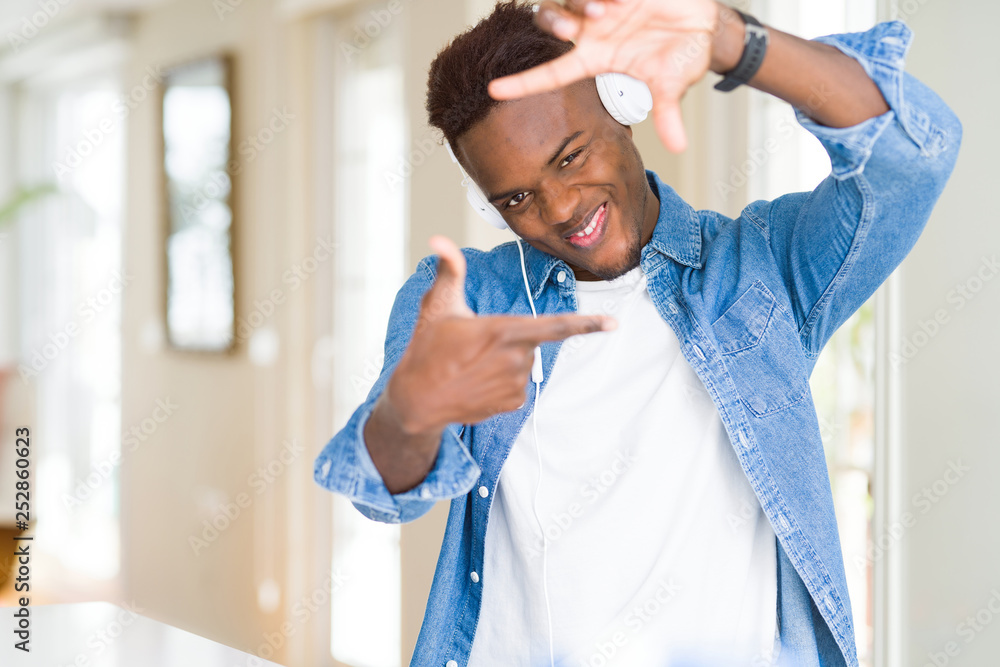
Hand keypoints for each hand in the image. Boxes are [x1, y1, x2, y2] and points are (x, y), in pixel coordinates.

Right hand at [386, 235, 616, 432]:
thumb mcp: (437, 305)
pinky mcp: (513, 403)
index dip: (586, 324)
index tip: (612, 324)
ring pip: (525, 362)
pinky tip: (478, 382)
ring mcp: (516, 384)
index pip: (554, 327)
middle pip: (531, 340)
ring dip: (505, 360)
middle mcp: (516, 359)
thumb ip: (448, 270)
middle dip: (509, 338)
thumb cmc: (426, 349)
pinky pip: (518, 384)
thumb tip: (439, 239)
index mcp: (503, 331)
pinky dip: (503, 381)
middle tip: (474, 346)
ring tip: (472, 365)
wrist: (416, 400)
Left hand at [487, 0, 731, 151]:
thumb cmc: (682, 54)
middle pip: (550, 24)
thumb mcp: (674, 83)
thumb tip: (677, 147)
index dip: (522, 83)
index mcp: (598, 57)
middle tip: (579, 25)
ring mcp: (602, 5)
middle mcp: (592, 30)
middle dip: (554, 23)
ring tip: (609, 6)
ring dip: (579, 1)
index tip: (493, 90)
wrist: (704, 23)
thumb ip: (669, 113)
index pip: (552, 73)